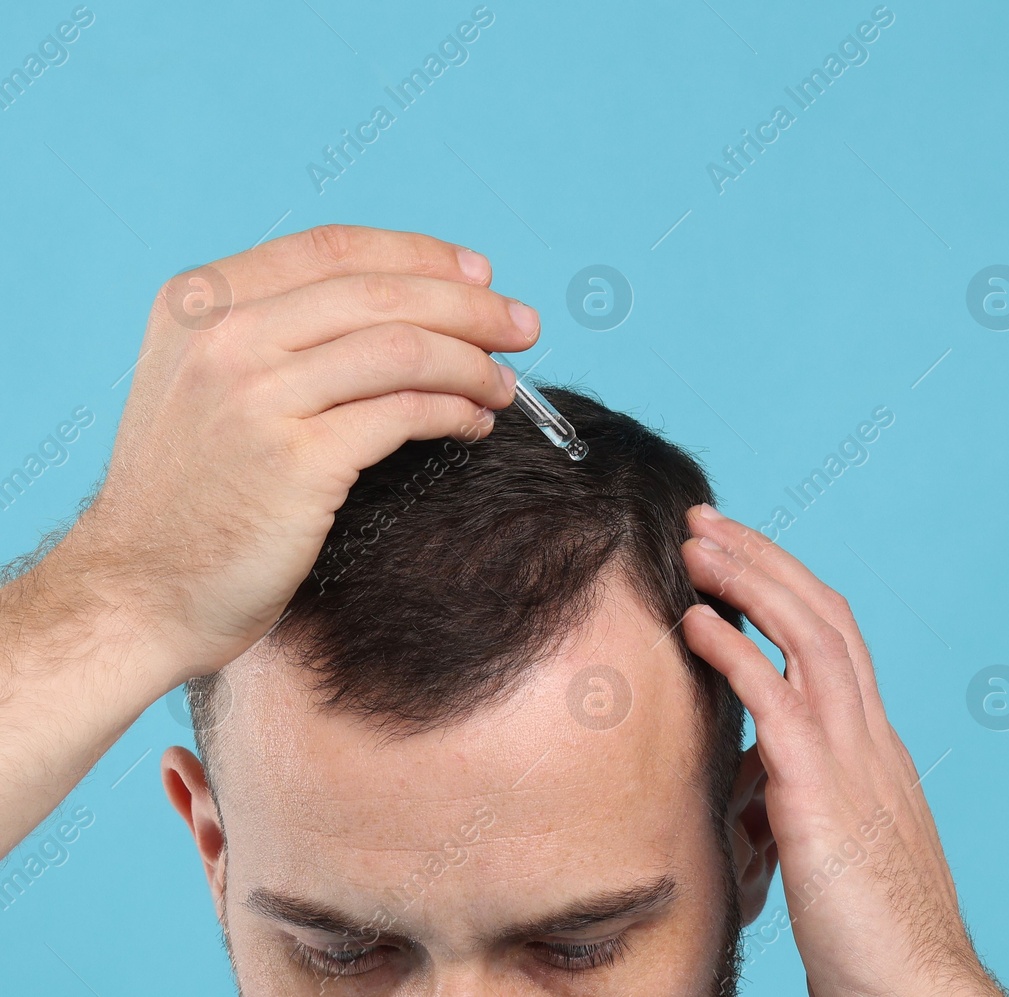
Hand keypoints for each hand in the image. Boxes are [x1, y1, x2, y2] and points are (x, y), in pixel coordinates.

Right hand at [55, 224, 535, 684]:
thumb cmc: (194, 494)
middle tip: (522, 327)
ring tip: (504, 386)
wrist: (140, 590)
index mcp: (202, 302)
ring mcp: (255, 396)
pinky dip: (455, 411)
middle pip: (381, 293)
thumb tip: (407, 305)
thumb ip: (278, 333)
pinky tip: (473, 423)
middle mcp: (223, 336)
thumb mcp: (208, 382)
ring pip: (403, 348)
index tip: (480, 275)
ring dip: (473, 362)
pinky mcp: (295, 460)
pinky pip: (404, 413)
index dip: (421, 255)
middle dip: (470, 306)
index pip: (335, 249)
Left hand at [680, 506, 1005, 996]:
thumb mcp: (833, 850)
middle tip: (709, 522)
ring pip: (810, 637)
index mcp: (876, 751)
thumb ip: (800, 802)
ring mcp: (856, 760)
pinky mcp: (825, 794)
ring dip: (751, 581)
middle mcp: (873, 739)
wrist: (916, 987)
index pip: (836, 644)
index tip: (738, 560)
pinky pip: (777, 701)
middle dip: (766, 561)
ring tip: (697, 545)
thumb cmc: (871, 938)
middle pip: (825, 617)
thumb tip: (755, 782)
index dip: (787, 593)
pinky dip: (736, 652)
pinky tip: (697, 623)